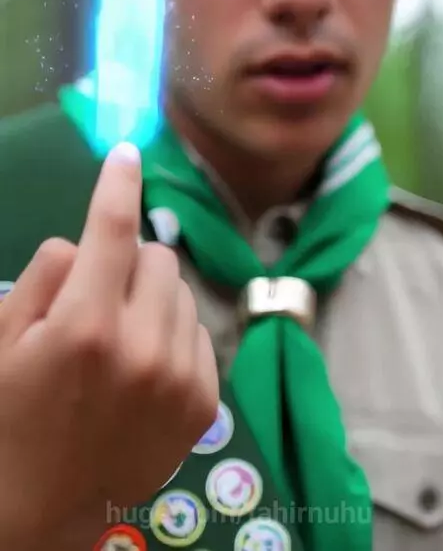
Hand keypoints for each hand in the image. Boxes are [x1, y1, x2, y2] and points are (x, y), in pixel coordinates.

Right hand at [0, 143, 217, 549]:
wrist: (47, 506)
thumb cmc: (13, 415)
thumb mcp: (4, 338)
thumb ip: (46, 276)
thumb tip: (85, 241)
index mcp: (86, 324)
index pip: (113, 228)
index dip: (118, 182)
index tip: (127, 153)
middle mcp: (144, 344)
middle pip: (159, 254)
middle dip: (129, 260)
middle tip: (101, 294)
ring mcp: (181, 375)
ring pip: (182, 291)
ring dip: (153, 297)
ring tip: (121, 337)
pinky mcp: (205, 400)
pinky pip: (198, 330)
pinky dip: (172, 332)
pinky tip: (145, 366)